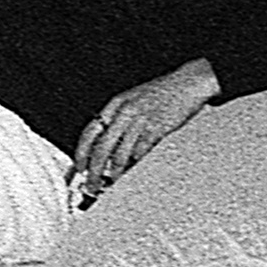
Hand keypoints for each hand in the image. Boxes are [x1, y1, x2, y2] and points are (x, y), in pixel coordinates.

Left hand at [72, 58, 218, 191]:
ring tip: (113, 182)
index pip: (90, 132)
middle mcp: (124, 112)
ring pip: (120, 154)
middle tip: (92, 183)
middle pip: (101, 147)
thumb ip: (119, 118)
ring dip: (115, 172)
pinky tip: (133, 171)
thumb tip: (107, 142)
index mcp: (116, 104)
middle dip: (94, 170)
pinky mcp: (156, 129)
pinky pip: (141, 153)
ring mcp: (140, 121)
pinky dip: (135, 165)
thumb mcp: (133, 99)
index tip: (79, 166)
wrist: (186, 83)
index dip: (81, 152)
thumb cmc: (162, 92)